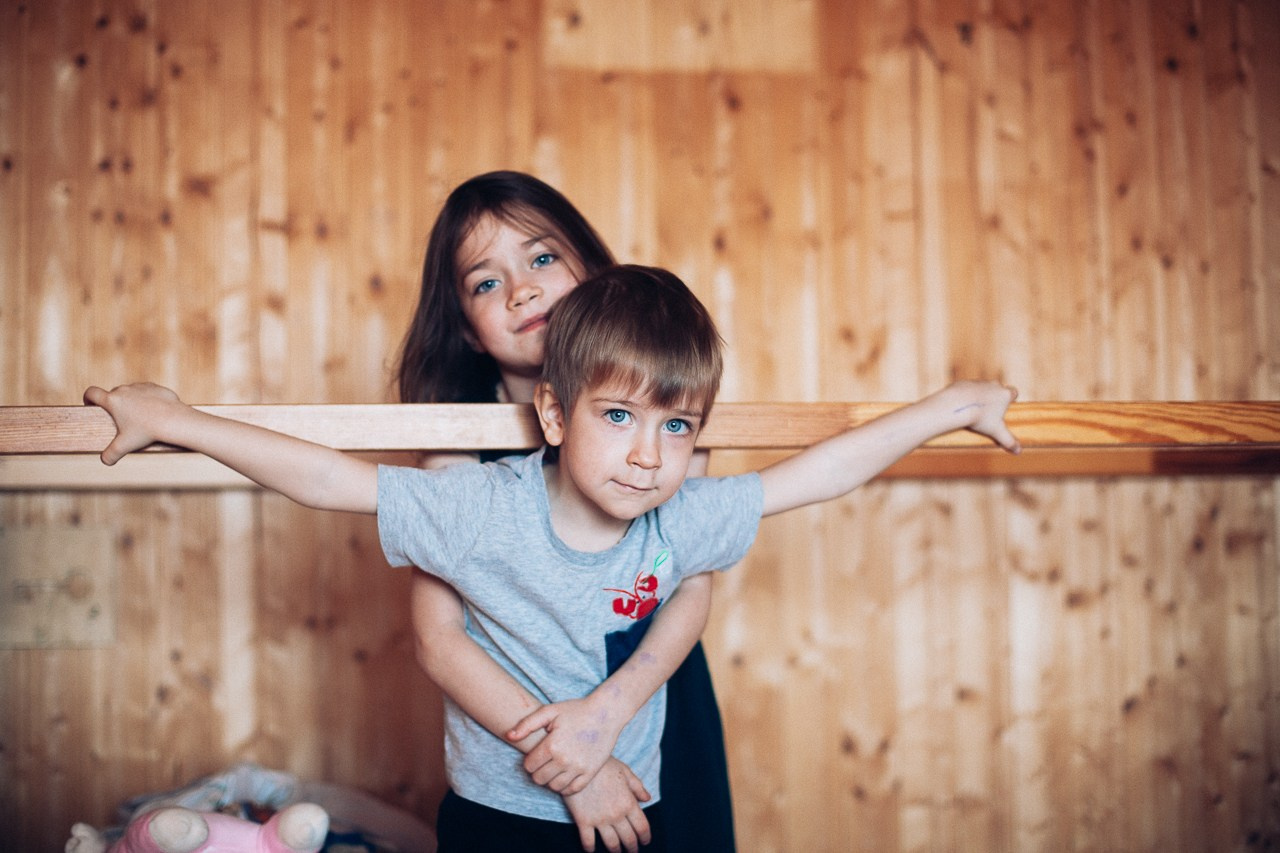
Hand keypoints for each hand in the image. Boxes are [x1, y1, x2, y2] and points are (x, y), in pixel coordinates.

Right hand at [83, 382, 185, 464]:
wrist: (173, 420)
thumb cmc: (147, 432)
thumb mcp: (125, 446)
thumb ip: (111, 454)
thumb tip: (105, 461)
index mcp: (113, 400)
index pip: (92, 392)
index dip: (88, 398)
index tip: (90, 405)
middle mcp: (125, 390)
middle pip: (112, 394)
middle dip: (113, 405)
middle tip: (119, 419)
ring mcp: (141, 387)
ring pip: (130, 392)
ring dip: (131, 401)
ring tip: (138, 417)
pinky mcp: (155, 387)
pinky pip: (147, 392)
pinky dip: (147, 399)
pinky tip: (153, 411)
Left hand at [509, 695, 623, 793]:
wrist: (606, 713)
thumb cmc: (576, 710)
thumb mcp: (550, 711)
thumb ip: (527, 724)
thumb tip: (509, 736)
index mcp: (552, 745)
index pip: (529, 766)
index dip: (530, 760)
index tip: (537, 753)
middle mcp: (564, 760)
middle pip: (539, 779)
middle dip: (538, 771)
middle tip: (545, 761)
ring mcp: (578, 768)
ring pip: (554, 786)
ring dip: (551, 779)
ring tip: (555, 767)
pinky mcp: (590, 773)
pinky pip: (571, 790)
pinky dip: (565, 786)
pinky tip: (566, 774)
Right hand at [562, 758, 650, 852]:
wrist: (578, 761)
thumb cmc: (603, 764)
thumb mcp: (624, 771)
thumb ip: (637, 786)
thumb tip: (647, 798)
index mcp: (629, 803)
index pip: (642, 827)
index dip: (645, 837)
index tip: (645, 842)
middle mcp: (616, 814)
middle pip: (629, 839)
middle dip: (632, 848)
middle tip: (632, 851)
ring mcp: (600, 819)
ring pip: (612, 844)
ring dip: (615, 851)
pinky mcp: (583, 821)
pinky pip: (588, 841)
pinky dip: (590, 849)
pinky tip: (592, 850)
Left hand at [949, 380, 1020, 453]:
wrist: (957, 405)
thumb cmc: (979, 417)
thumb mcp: (996, 431)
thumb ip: (1008, 441)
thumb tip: (1019, 452)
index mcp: (1004, 394)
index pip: (1014, 393)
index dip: (1011, 399)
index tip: (1005, 408)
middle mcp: (993, 385)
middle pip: (998, 389)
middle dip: (995, 399)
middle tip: (989, 412)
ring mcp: (978, 382)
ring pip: (982, 388)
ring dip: (980, 397)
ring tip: (974, 411)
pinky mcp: (964, 382)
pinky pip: (967, 389)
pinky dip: (966, 396)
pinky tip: (962, 406)